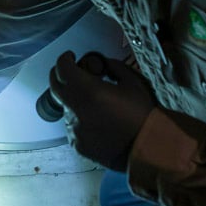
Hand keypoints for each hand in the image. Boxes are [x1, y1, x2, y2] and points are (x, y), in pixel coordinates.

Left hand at [49, 51, 154, 170]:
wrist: (149, 149)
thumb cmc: (143, 115)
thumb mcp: (133, 82)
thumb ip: (113, 67)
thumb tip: (102, 64)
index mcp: (88, 91)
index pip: (62, 68)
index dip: (64, 59)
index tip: (70, 57)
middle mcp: (76, 110)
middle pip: (56, 87)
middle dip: (61, 76)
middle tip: (71, 72)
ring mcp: (75, 130)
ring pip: (67, 109)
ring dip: (76, 102)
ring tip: (97, 106)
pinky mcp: (78, 145)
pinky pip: (74, 128)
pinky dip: (82, 122)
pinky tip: (100, 124)